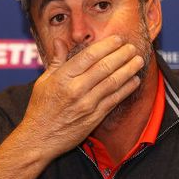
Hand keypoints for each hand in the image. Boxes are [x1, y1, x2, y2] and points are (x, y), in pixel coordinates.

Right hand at [20, 35, 143, 157]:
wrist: (39, 139)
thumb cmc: (40, 109)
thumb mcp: (43, 81)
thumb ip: (56, 61)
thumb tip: (60, 41)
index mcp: (62, 77)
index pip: (89, 56)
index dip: (106, 45)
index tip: (118, 39)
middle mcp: (76, 89)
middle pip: (104, 67)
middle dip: (122, 55)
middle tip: (133, 47)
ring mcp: (87, 104)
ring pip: (113, 82)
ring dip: (128, 70)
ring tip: (139, 60)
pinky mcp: (94, 118)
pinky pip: (114, 100)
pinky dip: (126, 89)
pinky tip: (134, 81)